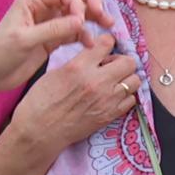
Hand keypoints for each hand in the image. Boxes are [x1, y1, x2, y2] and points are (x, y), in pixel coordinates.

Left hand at [0, 0, 113, 98]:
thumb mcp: (25, 40)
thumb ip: (54, 29)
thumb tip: (81, 21)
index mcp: (33, 0)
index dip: (79, 3)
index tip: (81, 21)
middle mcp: (43, 7)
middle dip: (93, 5)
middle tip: (106, 19)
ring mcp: (49, 23)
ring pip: (78, 14)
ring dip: (93, 19)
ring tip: (108, 29)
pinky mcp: (52, 38)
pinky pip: (74, 31)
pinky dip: (84, 35)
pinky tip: (90, 44)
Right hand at [3, 42, 140, 155]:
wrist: (40, 131)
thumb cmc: (40, 102)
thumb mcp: (54, 74)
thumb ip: (77, 63)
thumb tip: (93, 58)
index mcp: (79, 67)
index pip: (107, 43)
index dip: (106, 43)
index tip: (103, 48)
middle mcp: (97, 81)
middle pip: (129, 62)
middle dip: (121, 61)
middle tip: (110, 67)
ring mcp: (107, 99)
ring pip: (135, 80)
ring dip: (126, 79)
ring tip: (113, 83)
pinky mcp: (110, 114)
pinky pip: (131, 100)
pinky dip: (124, 96)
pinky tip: (112, 97)